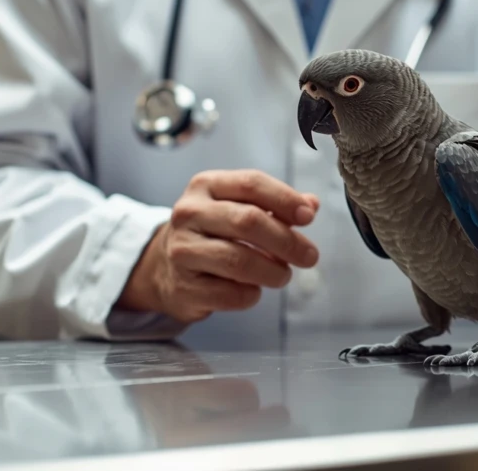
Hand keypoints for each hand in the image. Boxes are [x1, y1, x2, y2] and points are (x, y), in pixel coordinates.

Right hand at [116, 169, 319, 322]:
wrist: (166, 269)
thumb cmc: (213, 233)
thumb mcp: (239, 207)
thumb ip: (276, 205)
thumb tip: (311, 205)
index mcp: (206, 185)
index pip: (251, 183)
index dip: (285, 199)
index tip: (309, 217)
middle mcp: (189, 213)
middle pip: (248, 222)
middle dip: (287, 241)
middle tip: (309, 256)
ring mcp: (183, 251)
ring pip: (240, 261)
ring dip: (273, 272)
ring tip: (283, 275)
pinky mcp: (184, 287)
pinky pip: (231, 294)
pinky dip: (252, 294)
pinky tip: (253, 289)